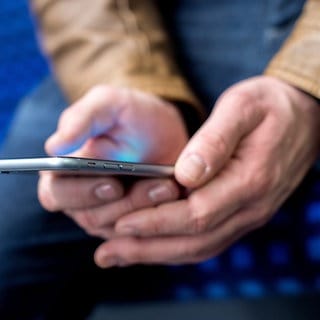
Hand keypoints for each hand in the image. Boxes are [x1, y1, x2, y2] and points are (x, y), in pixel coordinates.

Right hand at [38, 85, 187, 236]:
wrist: (162, 131)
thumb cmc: (131, 116)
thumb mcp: (109, 104)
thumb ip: (81, 118)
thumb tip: (55, 147)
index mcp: (64, 171)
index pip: (56, 193)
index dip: (81, 193)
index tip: (113, 184)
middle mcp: (80, 197)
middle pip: (91, 216)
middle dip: (126, 203)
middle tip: (158, 185)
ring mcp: (105, 213)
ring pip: (119, 226)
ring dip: (146, 207)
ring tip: (169, 186)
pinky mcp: (130, 223)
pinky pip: (140, 232)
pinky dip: (157, 219)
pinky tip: (173, 199)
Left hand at [93, 76, 319, 267]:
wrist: (304, 116)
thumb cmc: (271, 106)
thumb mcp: (243, 107)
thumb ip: (215, 140)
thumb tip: (185, 174)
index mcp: (250, 179)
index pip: (196, 213)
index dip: (157, 221)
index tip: (122, 223)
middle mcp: (251, 206)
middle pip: (194, 240)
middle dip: (148, 246)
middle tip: (108, 251)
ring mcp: (248, 214)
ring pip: (199, 247)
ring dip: (157, 253)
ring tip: (119, 254)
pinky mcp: (242, 212)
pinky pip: (208, 240)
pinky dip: (176, 247)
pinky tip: (153, 246)